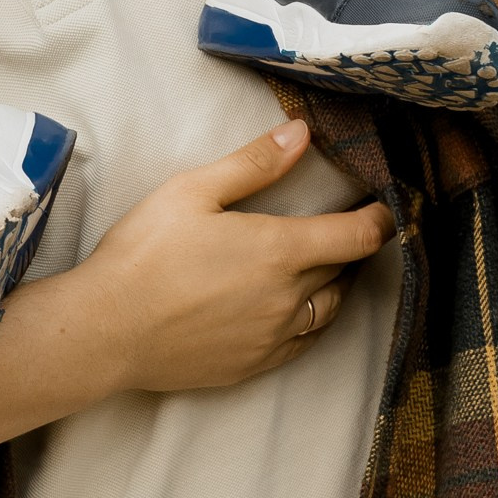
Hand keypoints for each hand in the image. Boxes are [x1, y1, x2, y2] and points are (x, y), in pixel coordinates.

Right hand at [79, 118, 392, 395]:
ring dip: (334, 286)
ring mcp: (274, 338)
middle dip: (350, 248)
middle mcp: (289, 299)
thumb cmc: (144, 254)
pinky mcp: (254, 365)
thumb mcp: (192, 191)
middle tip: (348, 228)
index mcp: (279, 251)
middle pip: (343, 272)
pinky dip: (310, 321)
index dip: (380, 220)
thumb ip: (253, 163)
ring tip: (326, 267)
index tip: (389, 208)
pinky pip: (303, 342)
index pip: (356, 236)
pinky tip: (293, 310)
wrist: (108, 330)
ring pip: (328, 310)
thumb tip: (300, 132)